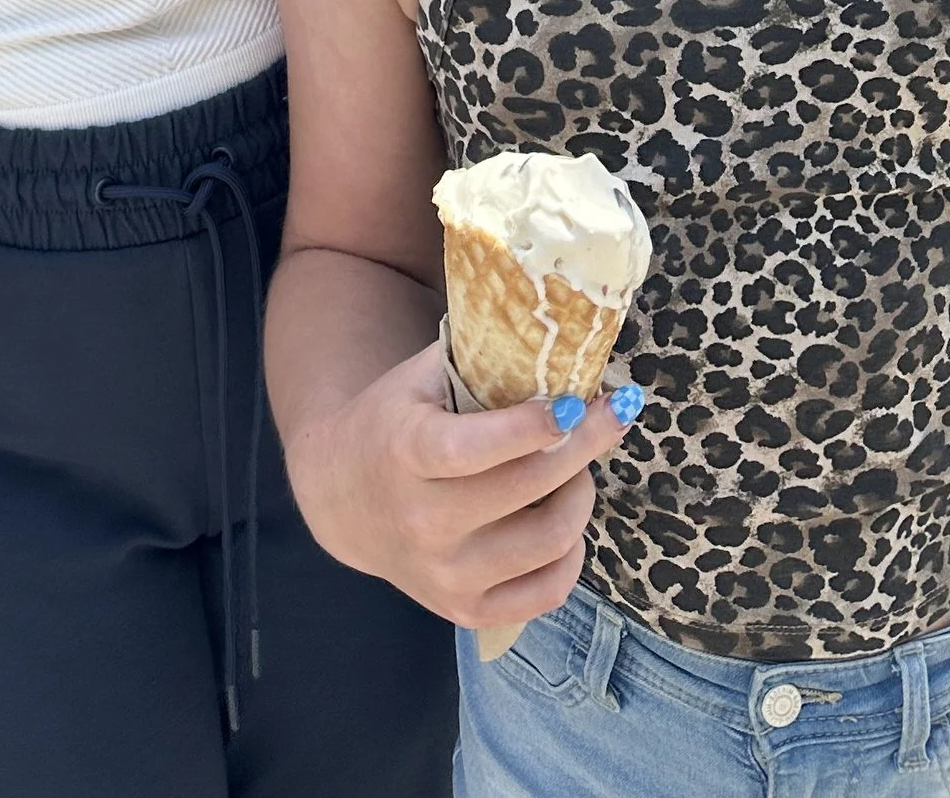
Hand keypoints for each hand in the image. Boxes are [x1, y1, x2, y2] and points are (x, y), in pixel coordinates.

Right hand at [282, 339, 637, 629]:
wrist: (343, 499)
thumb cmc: (392, 423)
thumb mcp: (417, 379)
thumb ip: (476, 359)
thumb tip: (556, 339)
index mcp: (405, 453)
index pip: (474, 448)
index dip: (530, 428)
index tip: (576, 402)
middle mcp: (423, 521)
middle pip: (527, 487)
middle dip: (583, 445)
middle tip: (606, 417)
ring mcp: (446, 574)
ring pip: (549, 540)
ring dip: (580, 494)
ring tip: (576, 468)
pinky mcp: (465, 610)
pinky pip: (548, 592)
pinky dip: (572, 554)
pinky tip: (564, 519)